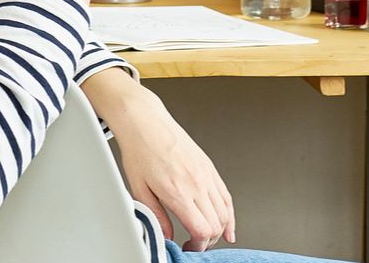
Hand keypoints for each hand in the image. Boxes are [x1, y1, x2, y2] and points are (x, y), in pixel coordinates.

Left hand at [100, 87, 234, 250]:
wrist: (146, 122)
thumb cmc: (140, 150)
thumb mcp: (139, 189)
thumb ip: (155, 217)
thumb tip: (165, 236)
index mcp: (178, 191)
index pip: (202, 230)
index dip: (197, 246)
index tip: (188, 247)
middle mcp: (196, 183)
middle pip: (216, 225)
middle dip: (207, 241)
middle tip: (194, 243)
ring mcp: (206, 175)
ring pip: (225, 212)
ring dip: (219, 229)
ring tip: (206, 236)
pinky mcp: (209, 168)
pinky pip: (226, 196)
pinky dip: (229, 214)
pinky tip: (227, 225)